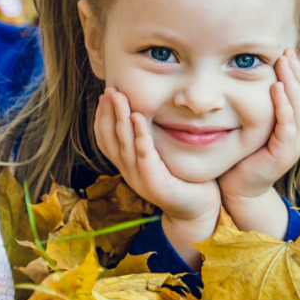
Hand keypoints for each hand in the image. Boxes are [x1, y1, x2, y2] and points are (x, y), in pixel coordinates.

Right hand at [94, 88, 220, 262]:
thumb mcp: (161, 156)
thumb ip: (151, 139)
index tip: (104, 96)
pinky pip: (144, 154)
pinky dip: (140, 135)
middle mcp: (128, 172)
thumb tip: (147, 111)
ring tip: (119, 96)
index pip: (105, 139)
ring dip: (119, 118)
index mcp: (127, 166)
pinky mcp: (154, 182)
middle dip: (108, 112)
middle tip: (109, 90)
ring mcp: (139, 179)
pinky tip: (137, 116)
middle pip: (110, 139)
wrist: (198, 210)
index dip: (102, 117)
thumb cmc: (184, 179)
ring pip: (123, 144)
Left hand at [218, 48, 299, 235]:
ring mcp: (294, 145)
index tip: (289, 53)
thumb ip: (262, 105)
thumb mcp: (256, 125)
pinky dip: (285, 106)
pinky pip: (289, 126)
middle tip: (287, 52)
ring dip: (293, 83)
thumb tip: (258, 77)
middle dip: (299, 73)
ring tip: (284, 64)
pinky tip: (276, 89)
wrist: (238, 189)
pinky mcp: (284, 154)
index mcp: (297, 127)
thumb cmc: (243, 155)